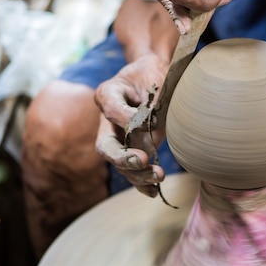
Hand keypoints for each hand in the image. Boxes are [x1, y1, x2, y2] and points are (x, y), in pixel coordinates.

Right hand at [94, 54, 168, 196]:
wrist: (156, 74)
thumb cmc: (155, 72)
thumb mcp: (156, 77)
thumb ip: (153, 101)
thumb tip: (151, 127)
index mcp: (108, 94)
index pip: (111, 110)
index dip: (125, 118)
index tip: (145, 120)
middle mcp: (108, 120)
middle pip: (106, 146)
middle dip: (122, 157)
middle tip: (142, 160)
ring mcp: (119, 137)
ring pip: (119, 163)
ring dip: (137, 174)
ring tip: (159, 175)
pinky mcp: (133, 148)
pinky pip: (131, 170)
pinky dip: (141, 184)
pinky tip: (153, 193)